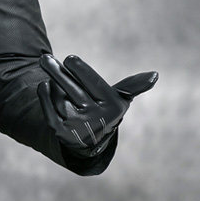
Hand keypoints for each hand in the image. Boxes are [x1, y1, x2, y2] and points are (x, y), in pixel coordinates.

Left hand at [37, 53, 157, 154]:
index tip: (70, 58)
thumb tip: (155, 75)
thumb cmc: (103, 111)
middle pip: (72, 88)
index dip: (80, 69)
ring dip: (53, 81)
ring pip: (58, 97)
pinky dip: (44, 94)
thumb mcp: (119, 100)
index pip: (93, 83)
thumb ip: (131, 86)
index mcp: (112, 107)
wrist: (89, 141)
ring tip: (49, 67)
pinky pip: (47, 108)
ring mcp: (77, 127)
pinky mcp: (60, 132)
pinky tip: (44, 83)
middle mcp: (96, 119)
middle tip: (45, 58)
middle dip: (57, 71)